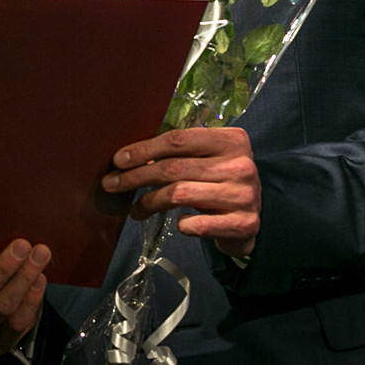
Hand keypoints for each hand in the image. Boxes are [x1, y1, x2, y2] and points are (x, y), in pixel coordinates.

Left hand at [101, 127, 260, 257]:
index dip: (144, 149)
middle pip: (174, 167)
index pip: (179, 139)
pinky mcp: (245, 224)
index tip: (118, 160)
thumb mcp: (206, 160)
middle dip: (136, 176)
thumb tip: (129, 157)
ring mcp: (245, 195)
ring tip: (136, 209)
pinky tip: (177, 224)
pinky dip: (182, 225)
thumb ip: (179, 154)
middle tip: (112, 184)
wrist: (252, 218)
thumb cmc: (220, 182)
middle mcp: (241, 164)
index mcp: (232, 140)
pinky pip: (198, 225)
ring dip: (149, 202)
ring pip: (180, 194)